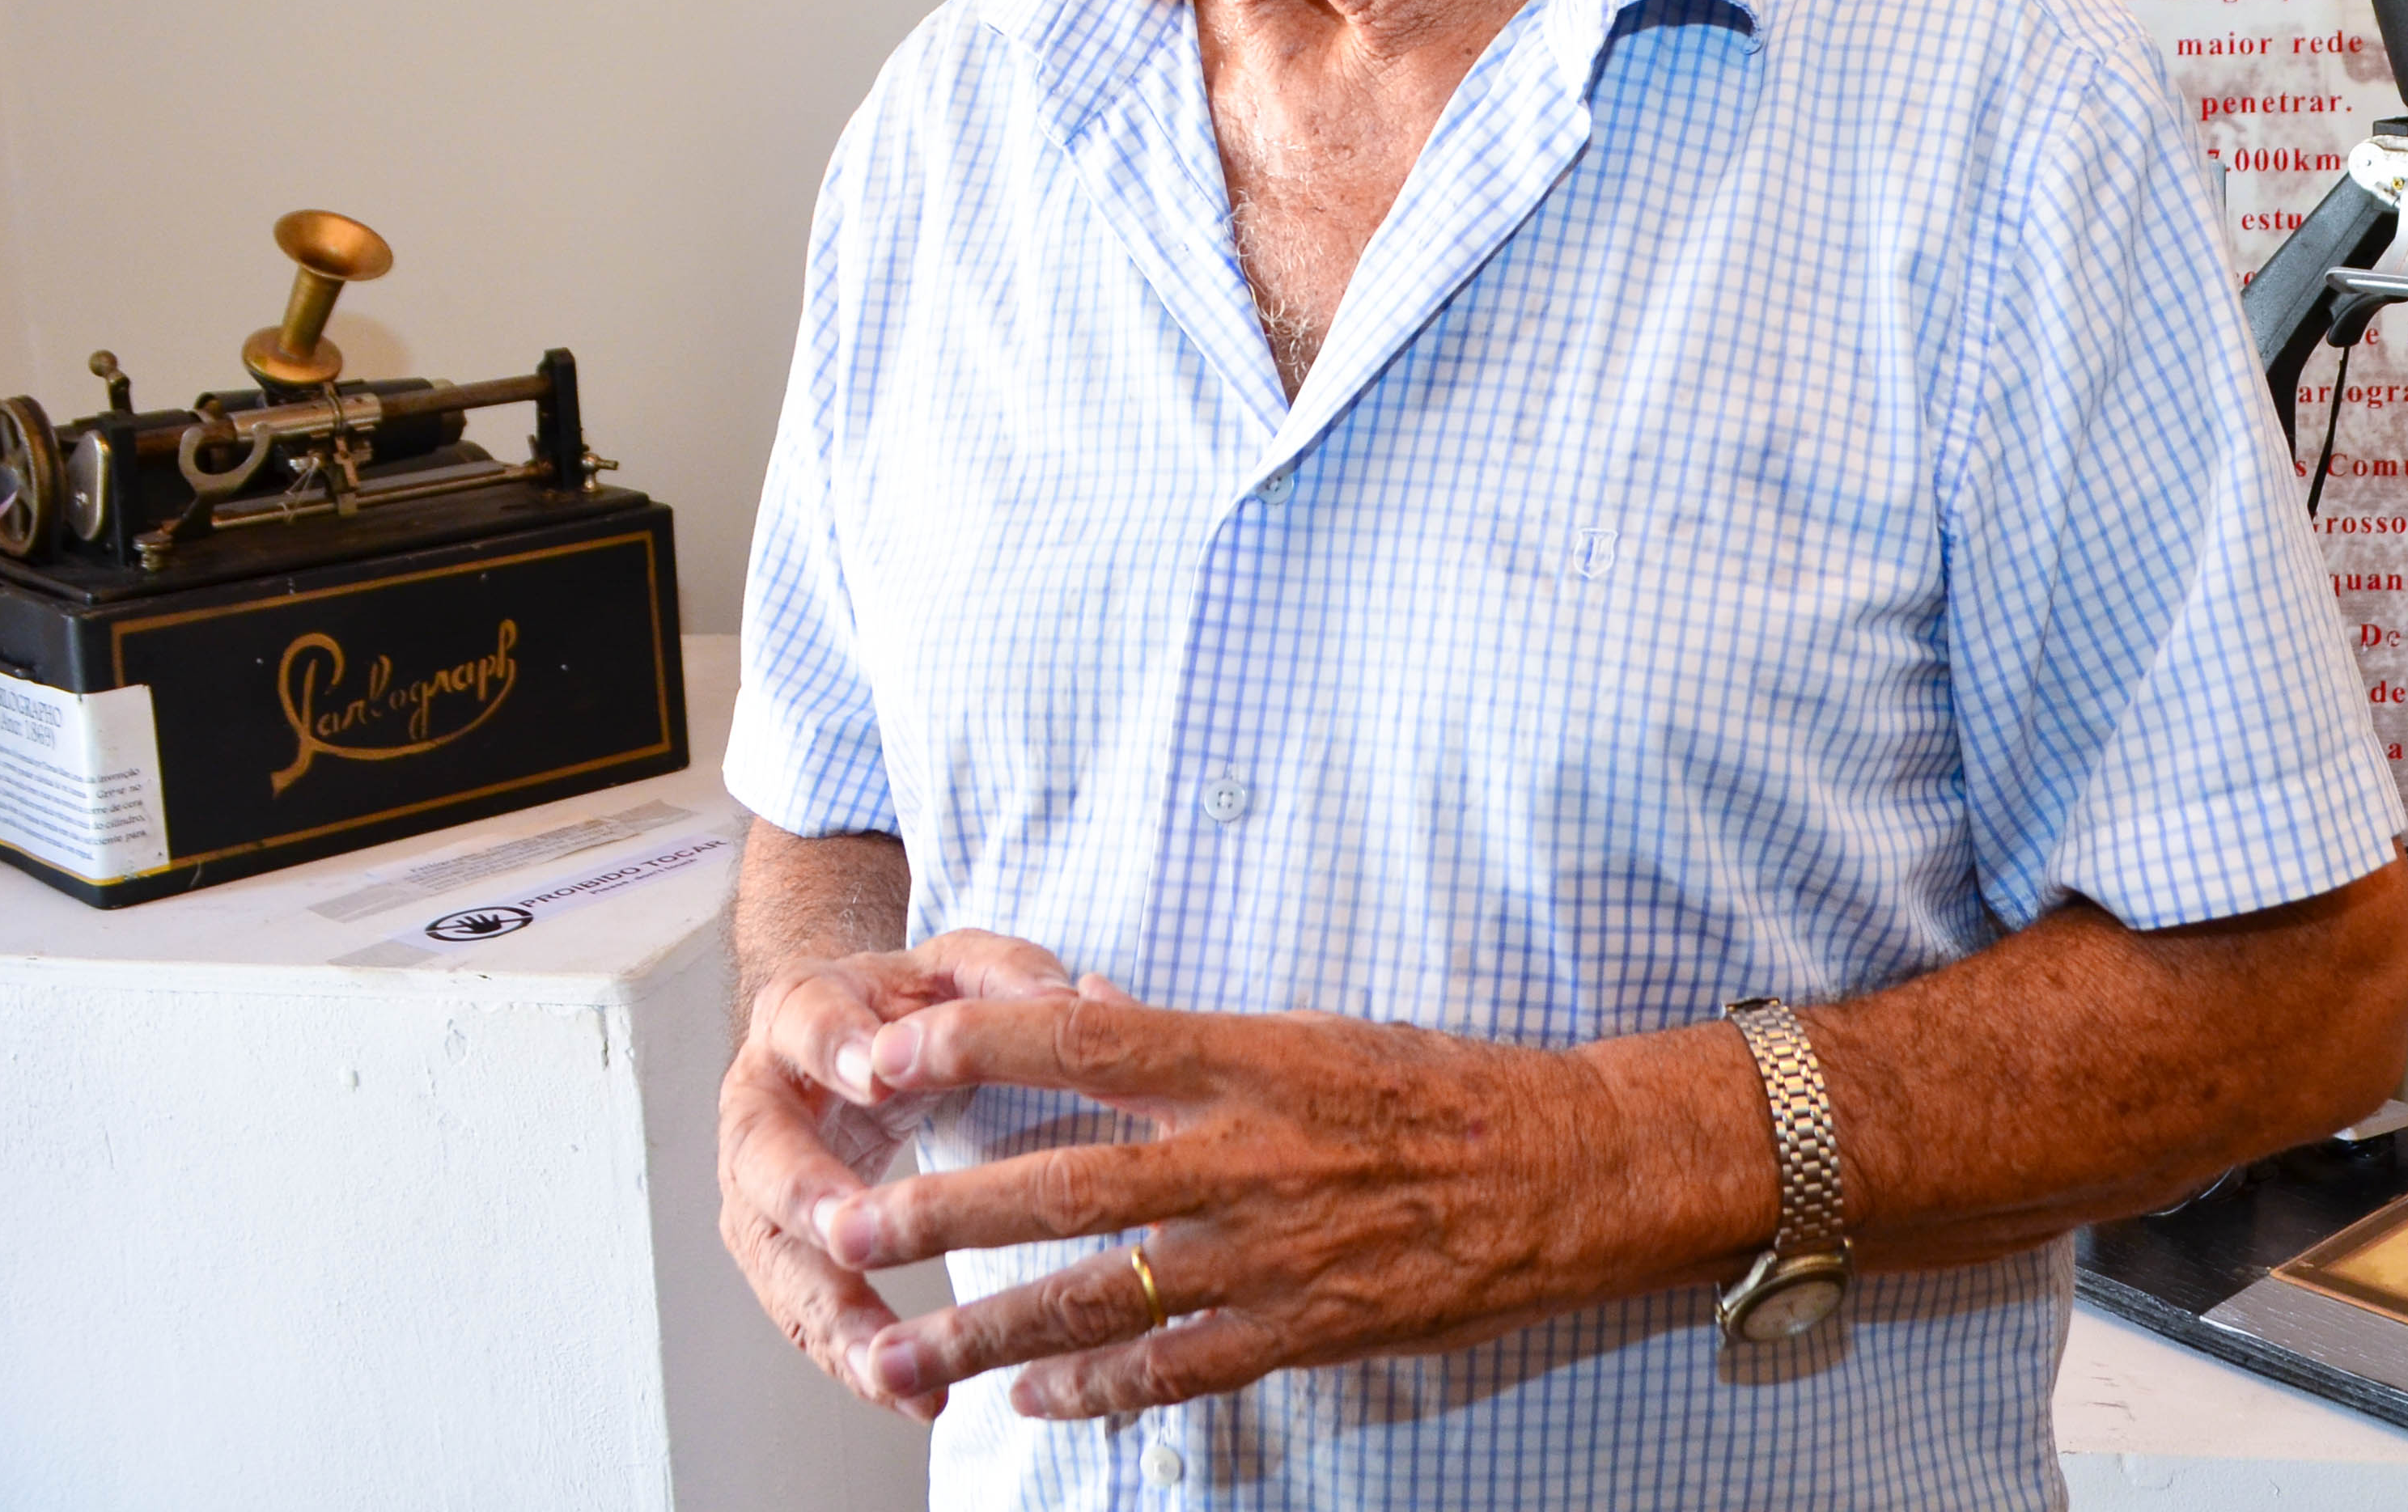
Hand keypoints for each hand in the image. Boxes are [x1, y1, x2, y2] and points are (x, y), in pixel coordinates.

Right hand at [717, 928, 1088, 1418]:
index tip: (874, 1074)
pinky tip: (905, 1394)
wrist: (851, 1030)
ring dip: (826, 1309)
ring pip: (775, 1254)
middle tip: (847, 1233)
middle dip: (804, 1196)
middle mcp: (762, 1099)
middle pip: (763, 1154)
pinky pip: (807, 1307)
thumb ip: (1011, 973)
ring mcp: (760, 1181)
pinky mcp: (783, 1246)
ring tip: (881, 1361)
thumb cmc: (912, 1001)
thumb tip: (1071, 1003)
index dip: (835, 1047)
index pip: (808, 1023)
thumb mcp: (964, 961)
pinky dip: (851, 1352)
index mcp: (803, 1011)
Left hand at [785, 993, 1746, 1417]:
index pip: (1083, 1036)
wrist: (1563, 1169)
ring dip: (990, 1326)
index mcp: (1246, 1059)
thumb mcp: (1314, 1032)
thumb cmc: (1438, 1085)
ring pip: (1100, 1296)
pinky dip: (1098, 1388)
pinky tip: (1031, 1398)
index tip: (887, 1053)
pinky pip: (1178, 1368)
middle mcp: (1244, 1154)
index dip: (977, 1043)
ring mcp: (1270, 1251)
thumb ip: (1194, 1041)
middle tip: (844, 1229)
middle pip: (1063, 1183)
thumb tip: (1089, 1009)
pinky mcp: (1303, 1328)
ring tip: (902, 1348)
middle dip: (942, 1211)